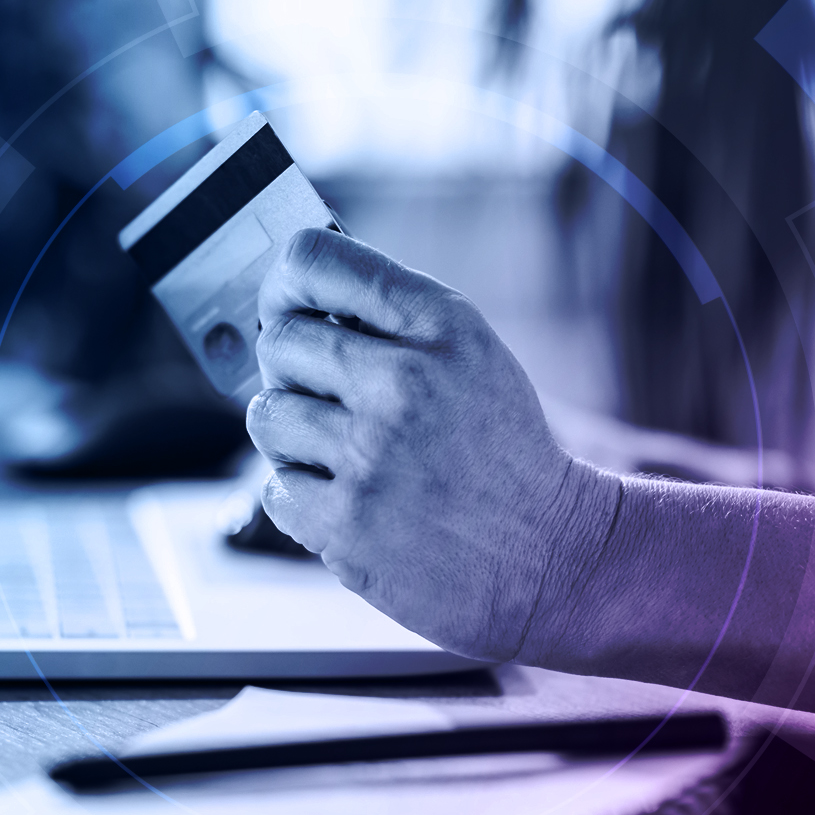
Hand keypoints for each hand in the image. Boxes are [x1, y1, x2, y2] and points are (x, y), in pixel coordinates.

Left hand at [245, 228, 619, 661]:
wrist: (548, 553)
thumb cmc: (498, 448)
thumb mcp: (470, 352)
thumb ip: (391, 314)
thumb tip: (288, 296)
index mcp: (439, 324)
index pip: (311, 261)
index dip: (282, 284)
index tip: (286, 308)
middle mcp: (405, 381)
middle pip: (278, 340)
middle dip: (294, 370)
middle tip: (334, 400)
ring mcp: (372, 454)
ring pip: (267, 415)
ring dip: (294, 437)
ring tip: (346, 454)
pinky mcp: (347, 523)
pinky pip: (274, 487)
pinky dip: (303, 498)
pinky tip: (354, 500)